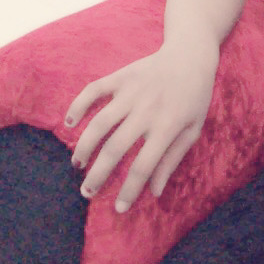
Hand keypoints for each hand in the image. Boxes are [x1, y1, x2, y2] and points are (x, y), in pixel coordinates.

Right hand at [65, 43, 218, 210]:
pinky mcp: (120, 76)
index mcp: (168, 126)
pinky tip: (68, 124)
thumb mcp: (193, 130)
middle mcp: (147, 109)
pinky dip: (77, 106)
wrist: (190, 56)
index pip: (143, 166)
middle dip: (98, 175)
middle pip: (115, 148)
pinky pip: (92, 91)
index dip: (130, 190)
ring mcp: (131, 91)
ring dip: (83, 147)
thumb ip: (173, 159)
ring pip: (98, 123)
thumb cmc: (195, 97)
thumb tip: (154, 191)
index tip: (118, 208)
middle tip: (87, 192)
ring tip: (77, 165)